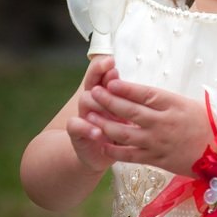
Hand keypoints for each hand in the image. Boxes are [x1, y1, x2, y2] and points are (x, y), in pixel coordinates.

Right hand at [66, 56, 119, 172]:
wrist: (100, 155)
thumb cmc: (120, 131)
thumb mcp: (128, 114)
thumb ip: (130, 98)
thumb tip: (141, 84)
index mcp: (106, 93)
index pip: (101, 74)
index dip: (104, 67)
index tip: (112, 61)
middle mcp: (93, 101)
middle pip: (92, 82)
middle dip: (100, 76)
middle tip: (112, 74)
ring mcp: (84, 115)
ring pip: (85, 100)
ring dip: (99, 103)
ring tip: (112, 109)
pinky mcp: (77, 133)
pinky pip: (75, 125)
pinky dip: (86, 128)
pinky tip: (98, 131)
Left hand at [87, 79, 212, 174]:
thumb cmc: (207, 124)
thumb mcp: (189, 104)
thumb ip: (166, 99)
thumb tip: (142, 92)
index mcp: (173, 105)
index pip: (145, 93)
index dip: (125, 88)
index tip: (109, 82)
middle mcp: (163, 122)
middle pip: (130, 111)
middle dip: (108, 101)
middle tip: (93, 94)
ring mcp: (158, 142)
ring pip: (124, 133)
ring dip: (105, 124)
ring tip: (90, 116)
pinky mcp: (156, 159)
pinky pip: (129, 155)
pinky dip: (113, 150)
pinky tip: (101, 143)